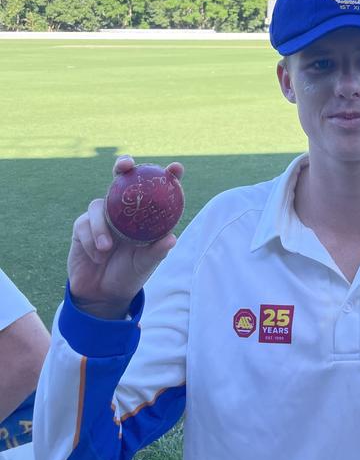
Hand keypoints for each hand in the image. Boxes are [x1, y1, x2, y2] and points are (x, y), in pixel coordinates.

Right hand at [68, 155, 182, 319]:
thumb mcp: (146, 264)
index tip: (176, 168)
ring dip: (101, 227)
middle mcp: (121, 211)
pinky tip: (97, 257)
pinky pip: (84, 225)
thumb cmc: (129, 274)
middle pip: (120, 178)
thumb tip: (171, 238)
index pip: (154, 190)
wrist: (102, 295)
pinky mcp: (82, 227)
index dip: (166, 175)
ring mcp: (101, 217)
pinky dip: (92, 241)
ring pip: (98, 205)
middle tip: (125, 165)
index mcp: (142, 215)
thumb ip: (156, 251)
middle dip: (122, 165)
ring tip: (107, 248)